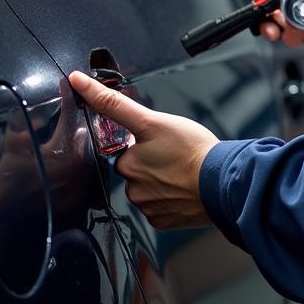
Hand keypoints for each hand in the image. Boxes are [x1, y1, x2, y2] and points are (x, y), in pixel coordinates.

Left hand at [68, 71, 219, 229]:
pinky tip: (183, 188)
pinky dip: (169, 198)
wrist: (222, 183)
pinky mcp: (161, 220)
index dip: (135, 144)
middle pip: (136, 167)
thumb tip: (81, 83)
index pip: (122, 148)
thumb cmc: (194, 150)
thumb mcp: (155, 120)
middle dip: (151, 160)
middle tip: (174, 153)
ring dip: (160, 179)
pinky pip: (159, 206)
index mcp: (128, 161)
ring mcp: (147, 205)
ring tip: (182, 171)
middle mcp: (133, 185)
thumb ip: (117, 105)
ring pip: (148, 187)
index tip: (152, 146)